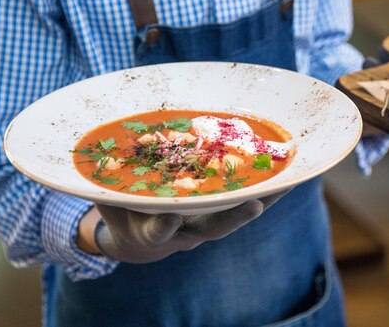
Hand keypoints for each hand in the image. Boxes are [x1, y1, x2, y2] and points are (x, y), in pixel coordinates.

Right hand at [80, 191, 288, 263]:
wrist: (138, 238)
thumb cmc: (120, 211)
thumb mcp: (107, 198)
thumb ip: (107, 183)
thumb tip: (97, 151)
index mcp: (151, 230)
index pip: (157, 230)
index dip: (162, 225)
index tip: (168, 217)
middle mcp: (185, 231)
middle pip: (211, 228)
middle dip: (232, 218)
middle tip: (254, 206)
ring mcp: (206, 224)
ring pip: (237, 214)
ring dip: (265, 201)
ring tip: (291, 182)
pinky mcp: (220, 213)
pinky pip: (247, 202)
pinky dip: (268, 191)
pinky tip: (290, 175)